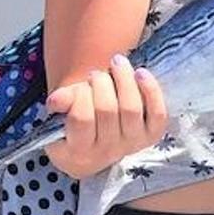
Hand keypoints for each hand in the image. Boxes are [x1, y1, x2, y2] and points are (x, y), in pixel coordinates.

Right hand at [44, 54, 167, 177]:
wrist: (98, 144)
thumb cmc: (78, 122)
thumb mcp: (62, 115)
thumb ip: (60, 104)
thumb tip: (56, 99)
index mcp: (79, 150)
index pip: (81, 119)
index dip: (81, 96)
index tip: (82, 84)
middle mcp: (108, 151)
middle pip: (108, 110)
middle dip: (102, 84)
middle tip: (97, 74)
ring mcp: (132, 144)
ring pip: (132, 109)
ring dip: (124, 80)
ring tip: (117, 64)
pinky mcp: (152, 135)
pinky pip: (157, 113)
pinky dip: (151, 90)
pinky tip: (141, 73)